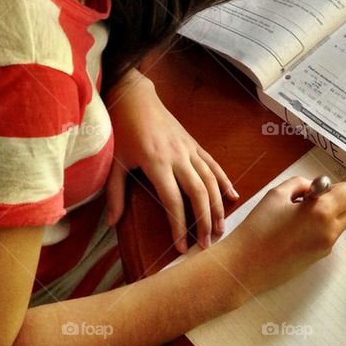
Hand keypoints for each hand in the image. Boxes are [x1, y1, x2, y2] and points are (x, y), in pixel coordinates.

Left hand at [103, 69, 239, 252]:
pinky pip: (213, 164)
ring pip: (210, 180)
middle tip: (207, 245)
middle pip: (198, 193)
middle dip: (205, 221)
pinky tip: (233, 195)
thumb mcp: (115, 161)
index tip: (181, 247)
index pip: (172, 200)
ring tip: (222, 228)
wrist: (135, 97)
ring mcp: (189, 149)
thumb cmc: (122, 130)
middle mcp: (178, 156)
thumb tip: (112, 224)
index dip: (178, 225)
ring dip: (218, 205)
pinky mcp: (194, 144)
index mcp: (156, 162)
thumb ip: (115, 194)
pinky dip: (224, 180)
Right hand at [220, 176, 345, 297]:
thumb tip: (314, 188)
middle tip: (316, 200)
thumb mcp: (277, 194)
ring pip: (343, 223)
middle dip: (342, 200)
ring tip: (301, 216)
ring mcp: (327, 247)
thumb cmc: (259, 226)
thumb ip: (301, 184)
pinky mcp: (320, 258)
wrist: (246, 265)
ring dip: (331, 214)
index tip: (317, 190)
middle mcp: (330, 230)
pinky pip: (330, 236)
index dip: (337, 187)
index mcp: (322, 212)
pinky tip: (296, 231)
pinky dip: (321, 228)